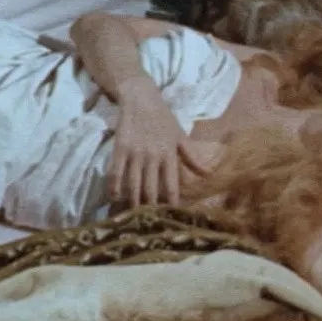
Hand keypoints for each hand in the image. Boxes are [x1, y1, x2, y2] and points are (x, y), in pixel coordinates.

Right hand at [108, 78, 211, 206]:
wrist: (141, 97)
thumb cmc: (163, 117)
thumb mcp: (180, 135)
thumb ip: (192, 157)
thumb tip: (208, 174)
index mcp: (169, 154)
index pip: (172, 185)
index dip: (171, 203)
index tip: (171, 217)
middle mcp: (153, 156)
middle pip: (151, 189)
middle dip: (150, 208)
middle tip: (149, 223)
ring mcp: (135, 153)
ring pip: (133, 183)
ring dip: (132, 201)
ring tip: (133, 216)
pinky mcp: (120, 148)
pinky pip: (115, 172)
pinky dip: (114, 187)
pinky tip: (113, 198)